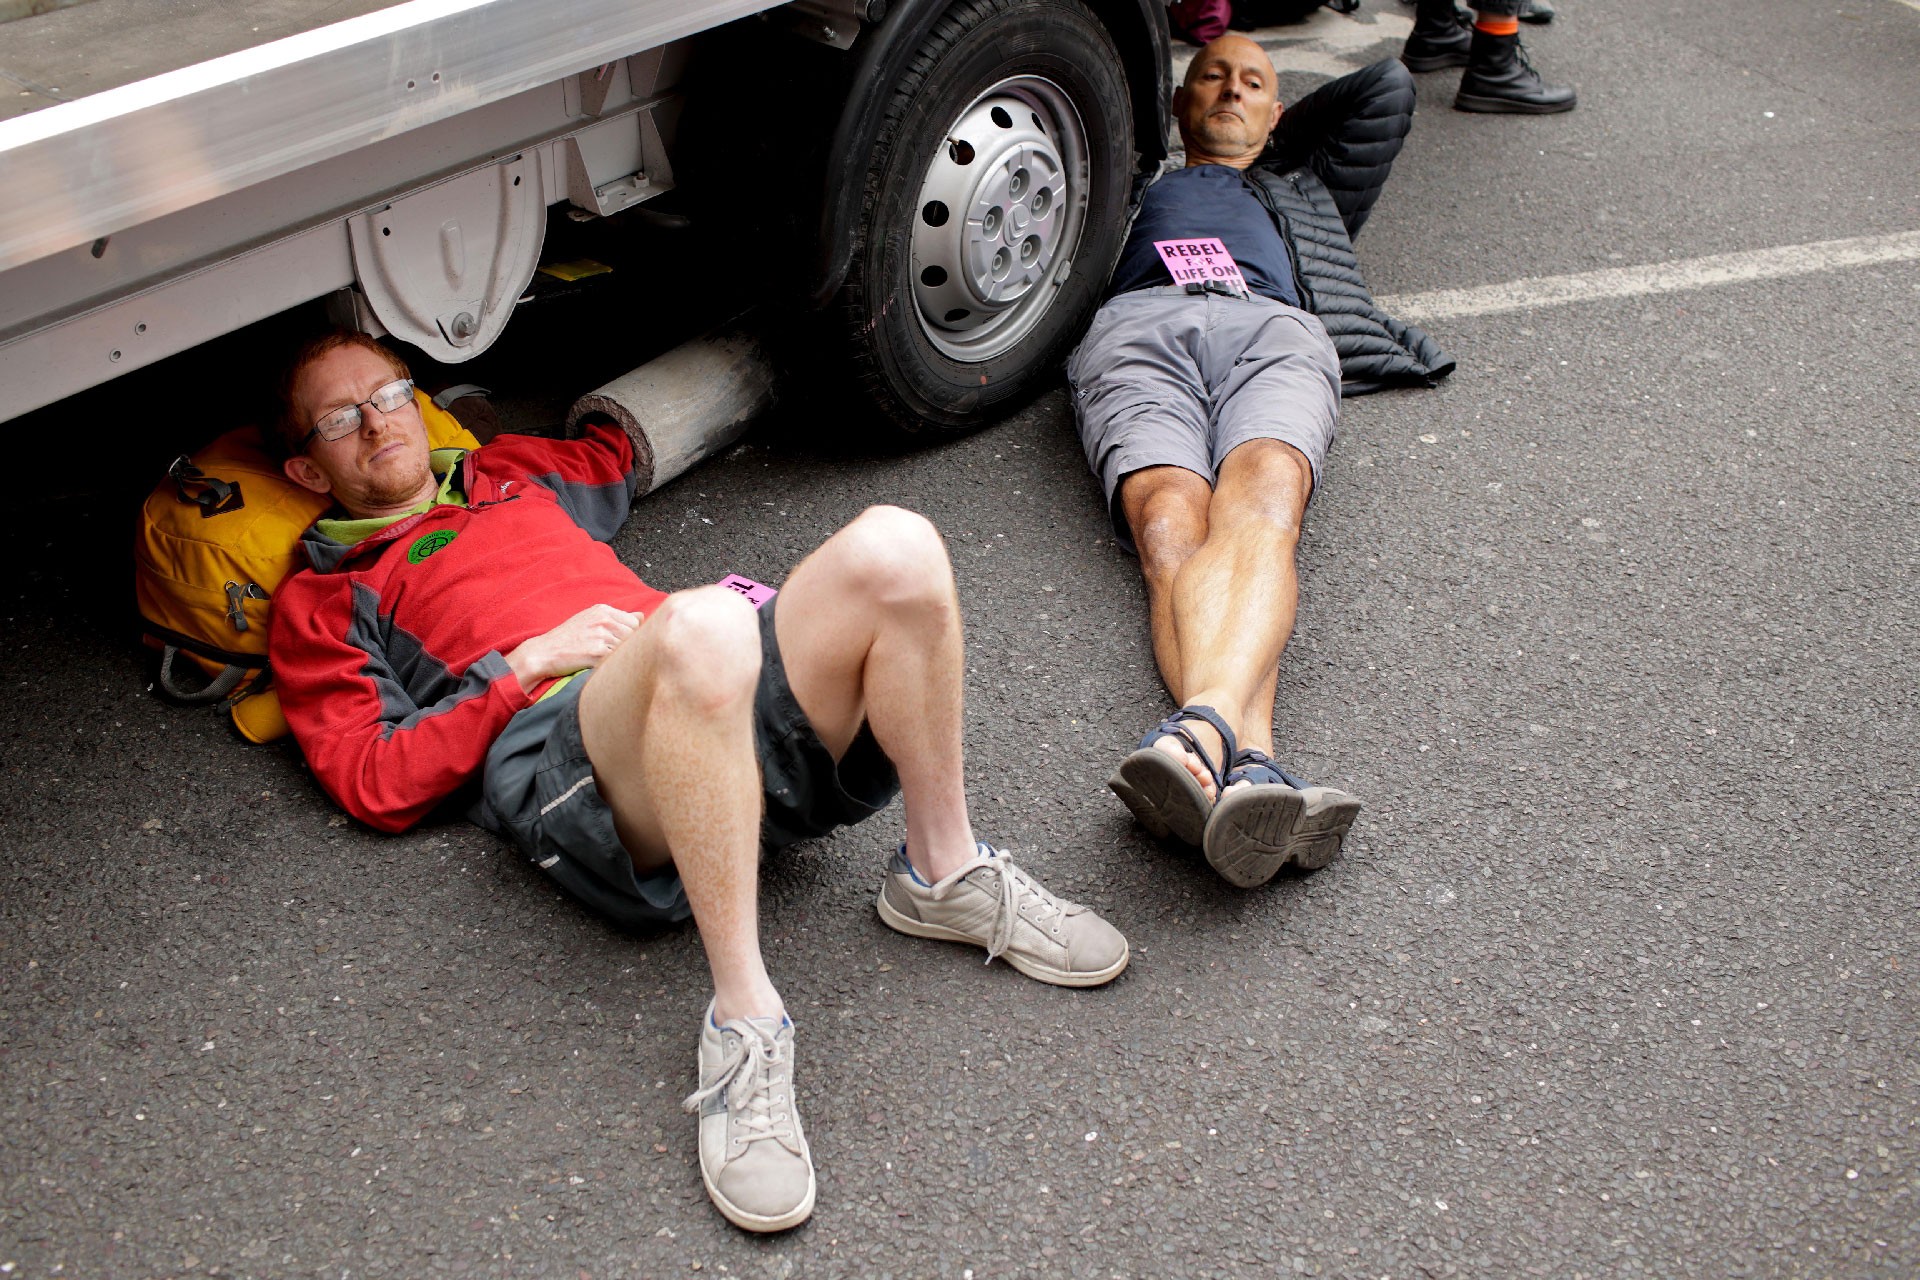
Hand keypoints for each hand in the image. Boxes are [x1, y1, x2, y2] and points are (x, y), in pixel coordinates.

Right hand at [504, 604, 640, 691]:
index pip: (635, 621)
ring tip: (602, 659)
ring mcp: (601, 635)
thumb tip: (642, 616)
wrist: (543, 653)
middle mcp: (604, 620)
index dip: (632, 634)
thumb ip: (614, 618)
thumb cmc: (566, 639)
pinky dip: (613, 665)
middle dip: (627, 646)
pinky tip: (600, 665)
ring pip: (627, 648)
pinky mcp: (598, 652)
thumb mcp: (588, 619)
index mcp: (603, 610)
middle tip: (609, 653)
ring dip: (620, 656)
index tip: (620, 642)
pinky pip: (617, 659)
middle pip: (634, 635)